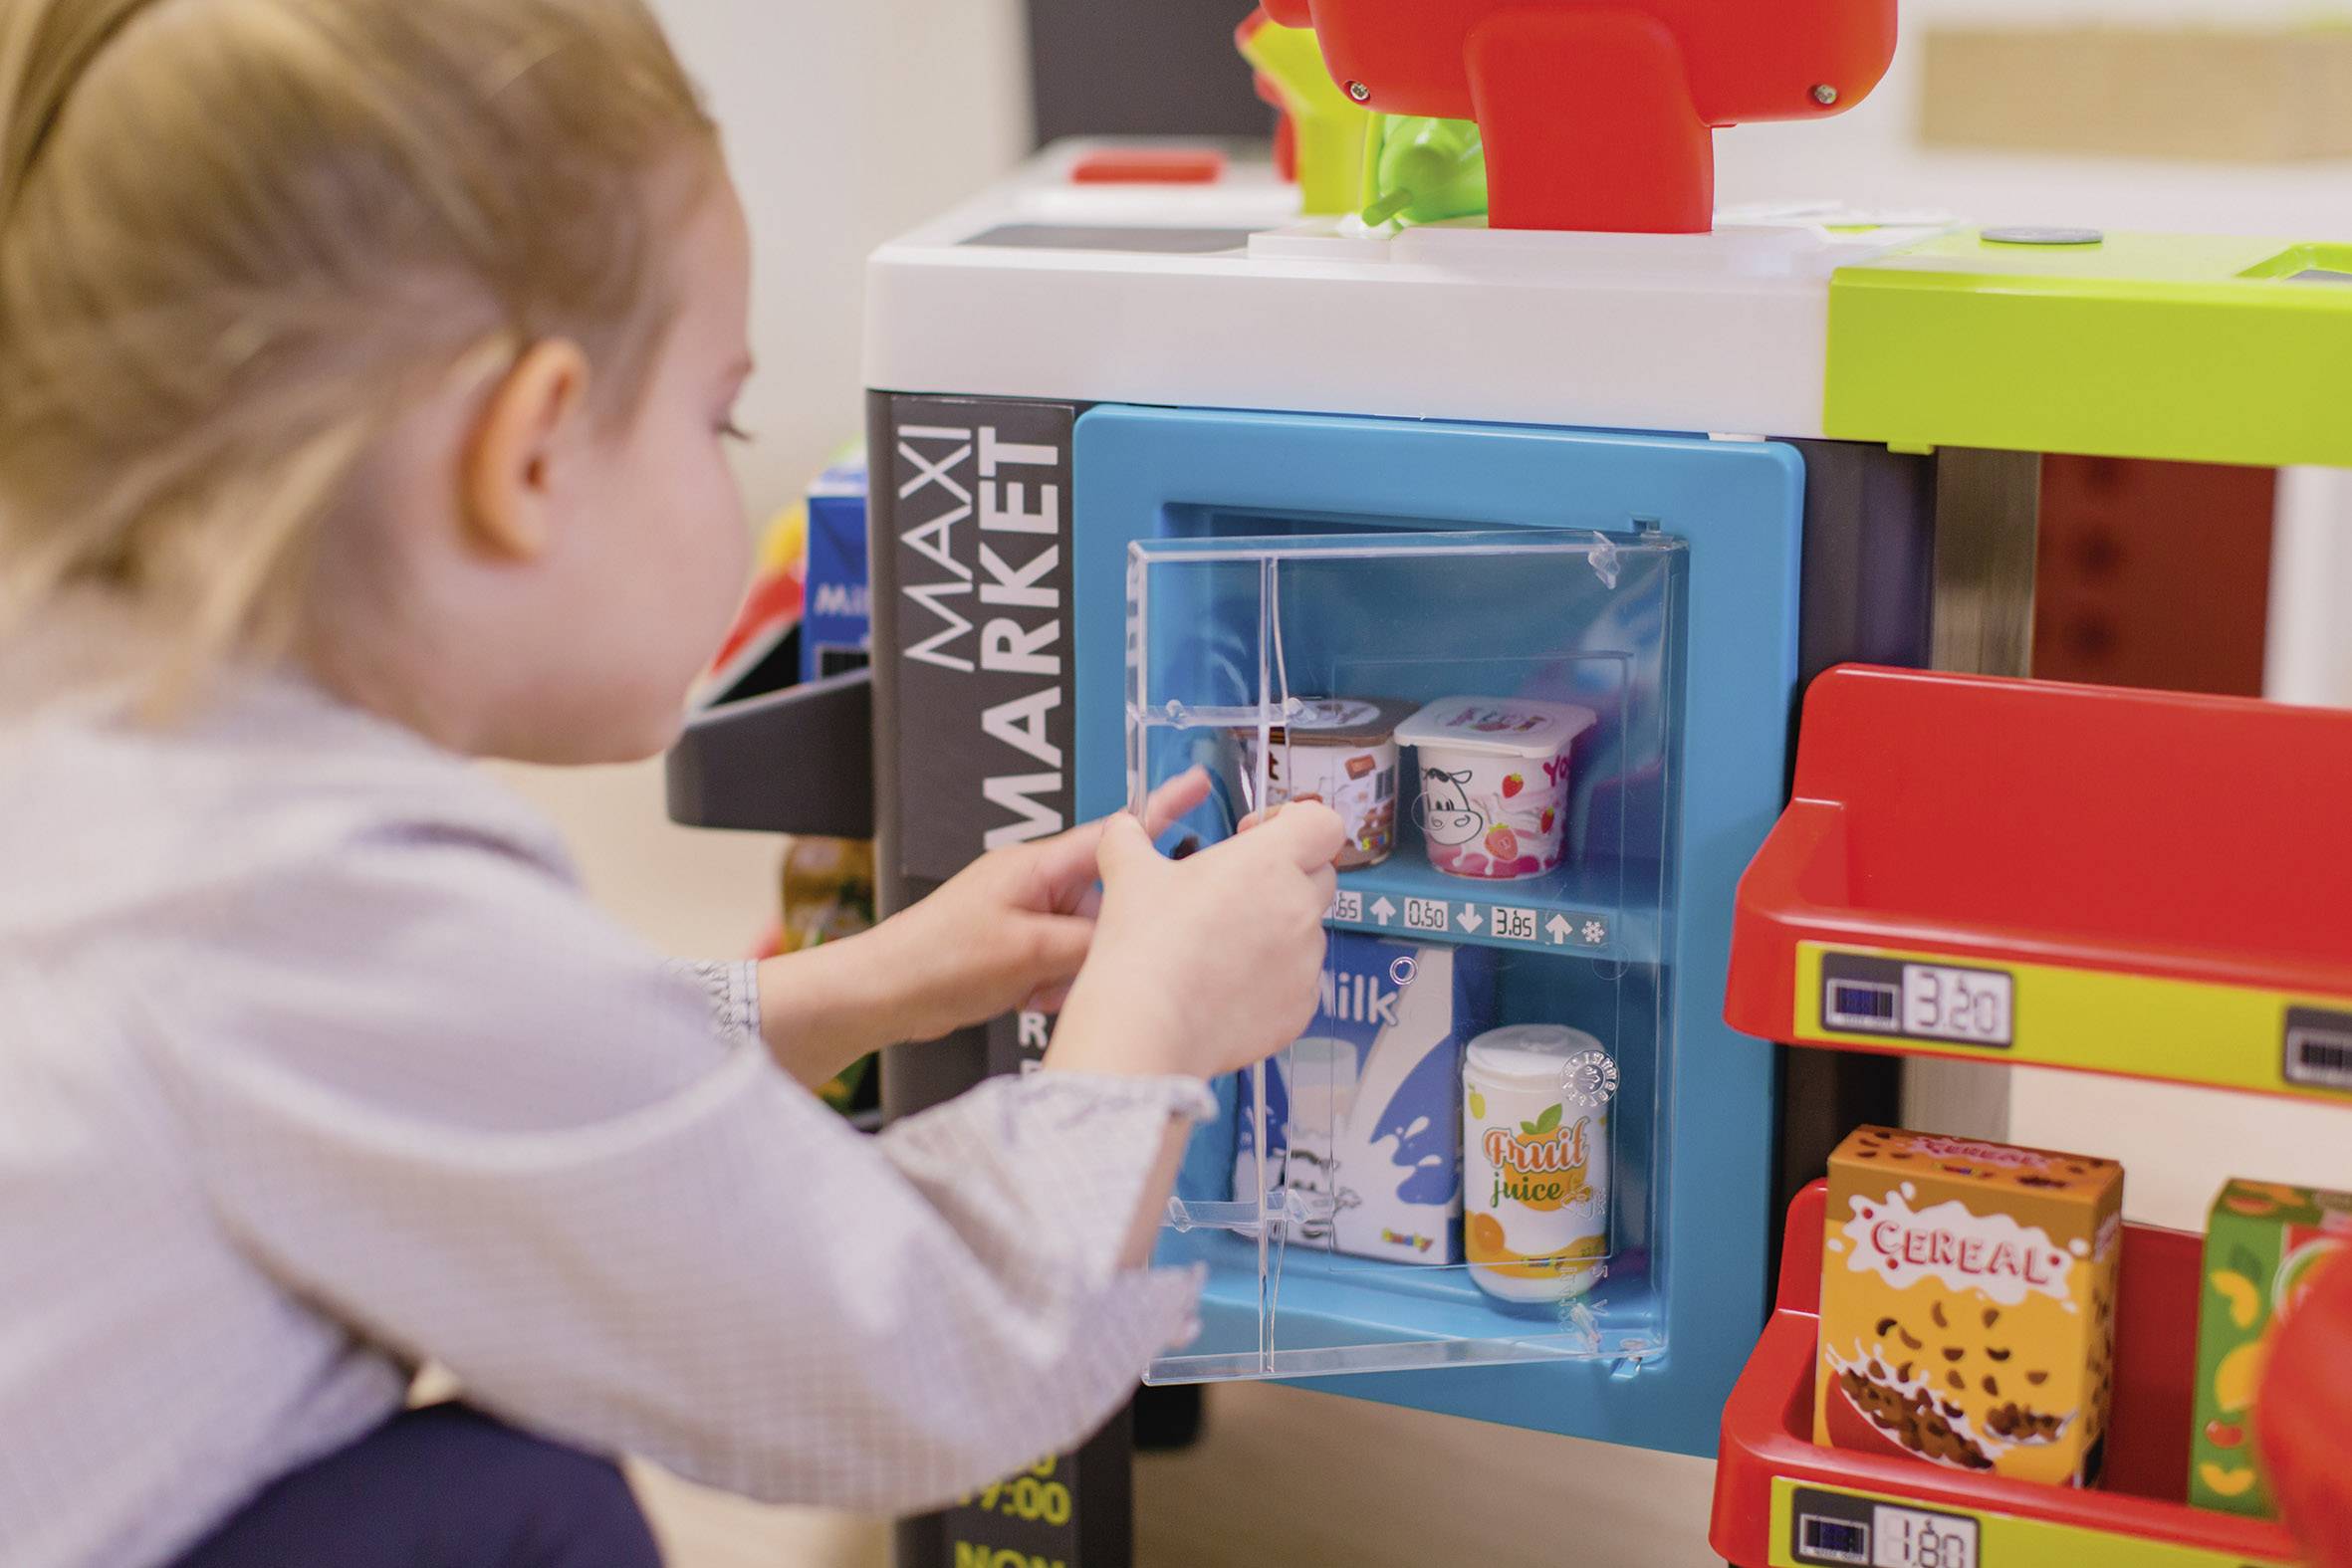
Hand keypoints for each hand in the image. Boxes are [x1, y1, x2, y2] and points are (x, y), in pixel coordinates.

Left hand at [883, 768, 1217, 1038]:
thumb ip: (1093, 942)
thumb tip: (1137, 938)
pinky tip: (1026, 1000)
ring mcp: (1025, 915)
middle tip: (1073, 968)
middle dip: (1101, 941)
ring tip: (1036, 990)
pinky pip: (1061, 963)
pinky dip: (1052, 985)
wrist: (882, 994)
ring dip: (1073, 972)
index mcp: (1038, 866)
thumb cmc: (936, 961)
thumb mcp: (1029, 952)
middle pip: (1106, 902)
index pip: (1115, 833)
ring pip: (1087, 941)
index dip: (1161, 810)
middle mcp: (1035, 884)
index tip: (1199, 785)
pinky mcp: (1016, 947)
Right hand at [1046, 800, 1344, 1082]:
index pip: (1323, 822)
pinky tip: (1228, 985)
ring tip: (1222, 948)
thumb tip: (1123, 829)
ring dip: (1277, 931)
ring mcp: (1306, 961)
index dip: (1293, 820)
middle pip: (1319, 875)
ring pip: (1307, 932)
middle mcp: (1299, 908)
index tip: (1256, 834)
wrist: (1148, 1025)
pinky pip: (1299, 981)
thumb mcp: (1128, 873)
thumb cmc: (1145, 947)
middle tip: (1236, 892)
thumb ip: (1130, 838)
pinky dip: (1273, 979)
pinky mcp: (1301, 1006)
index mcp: (1268, 863)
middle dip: (1286, 876)